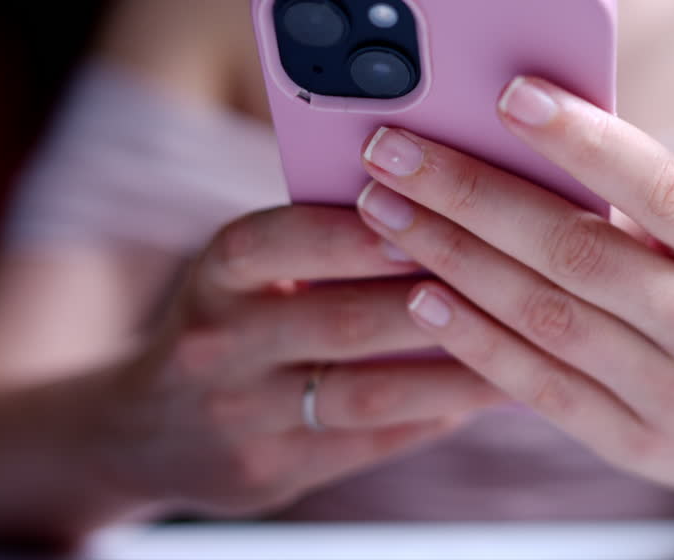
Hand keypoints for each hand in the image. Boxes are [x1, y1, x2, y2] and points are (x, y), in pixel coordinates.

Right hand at [92, 205, 506, 515]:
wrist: (145, 429)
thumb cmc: (233, 317)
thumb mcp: (247, 269)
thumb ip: (319, 237)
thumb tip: (438, 200)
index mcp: (219, 272)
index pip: (281, 240)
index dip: (355, 231)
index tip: (428, 210)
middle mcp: (220, 342)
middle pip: (339, 319)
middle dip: (430, 298)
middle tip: (515, 279)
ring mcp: (241, 416)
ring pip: (365, 393)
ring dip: (453, 368)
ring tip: (528, 346)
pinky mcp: (271, 472)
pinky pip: (370, 443)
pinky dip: (435, 415)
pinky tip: (491, 392)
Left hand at [354, 75, 673, 503]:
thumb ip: (656, 208)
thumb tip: (536, 144)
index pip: (660, 184)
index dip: (583, 139)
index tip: (511, 93)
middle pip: (573, 249)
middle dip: (467, 194)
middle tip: (392, 150)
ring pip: (542, 315)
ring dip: (450, 258)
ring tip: (383, 211)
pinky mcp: (637, 443)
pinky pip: (539, 387)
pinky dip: (474, 341)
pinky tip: (422, 298)